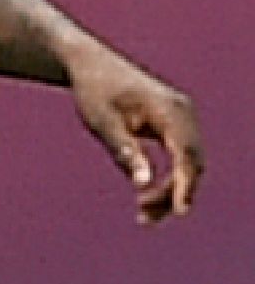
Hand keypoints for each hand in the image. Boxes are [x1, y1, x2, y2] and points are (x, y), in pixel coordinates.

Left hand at [70, 46, 201, 222]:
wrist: (91, 65)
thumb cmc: (94, 91)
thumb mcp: (102, 122)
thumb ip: (124, 151)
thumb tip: (142, 183)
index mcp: (169, 109)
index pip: (186, 153)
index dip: (185, 184)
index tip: (180, 211)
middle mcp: (184, 112)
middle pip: (192, 162)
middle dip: (173, 193)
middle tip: (144, 218)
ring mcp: (183, 119)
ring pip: (189, 164)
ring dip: (172, 191)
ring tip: (143, 215)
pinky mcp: (175, 126)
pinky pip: (181, 158)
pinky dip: (169, 179)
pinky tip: (147, 198)